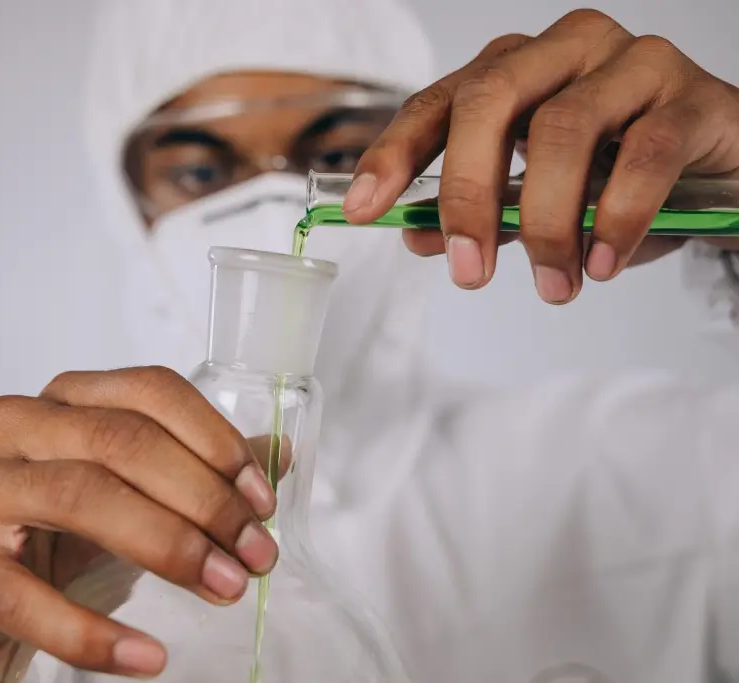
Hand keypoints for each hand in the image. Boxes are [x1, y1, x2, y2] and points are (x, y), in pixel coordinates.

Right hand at [0, 367, 279, 680]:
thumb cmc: (51, 534)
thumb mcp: (126, 491)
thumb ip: (194, 468)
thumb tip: (279, 455)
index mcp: (60, 399)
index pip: (150, 391)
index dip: (215, 440)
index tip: (261, 499)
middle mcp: (13, 426)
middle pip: (123, 442)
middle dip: (204, 499)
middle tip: (255, 553)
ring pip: (82, 496)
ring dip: (167, 546)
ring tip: (224, 587)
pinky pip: (29, 599)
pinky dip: (94, 635)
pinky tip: (148, 656)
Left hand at [347, 9, 738, 303]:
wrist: (722, 170)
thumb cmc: (620, 177)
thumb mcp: (539, 200)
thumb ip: (484, 214)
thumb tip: (415, 238)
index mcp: (516, 69)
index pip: (438, 103)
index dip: (394, 154)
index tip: (362, 208)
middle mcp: (565, 50)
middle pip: (489, 102)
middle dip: (466, 192)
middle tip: (468, 269)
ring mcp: (630, 64)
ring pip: (563, 130)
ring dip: (547, 222)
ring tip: (552, 283)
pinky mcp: (691, 97)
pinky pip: (643, 154)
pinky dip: (615, 217)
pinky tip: (602, 263)